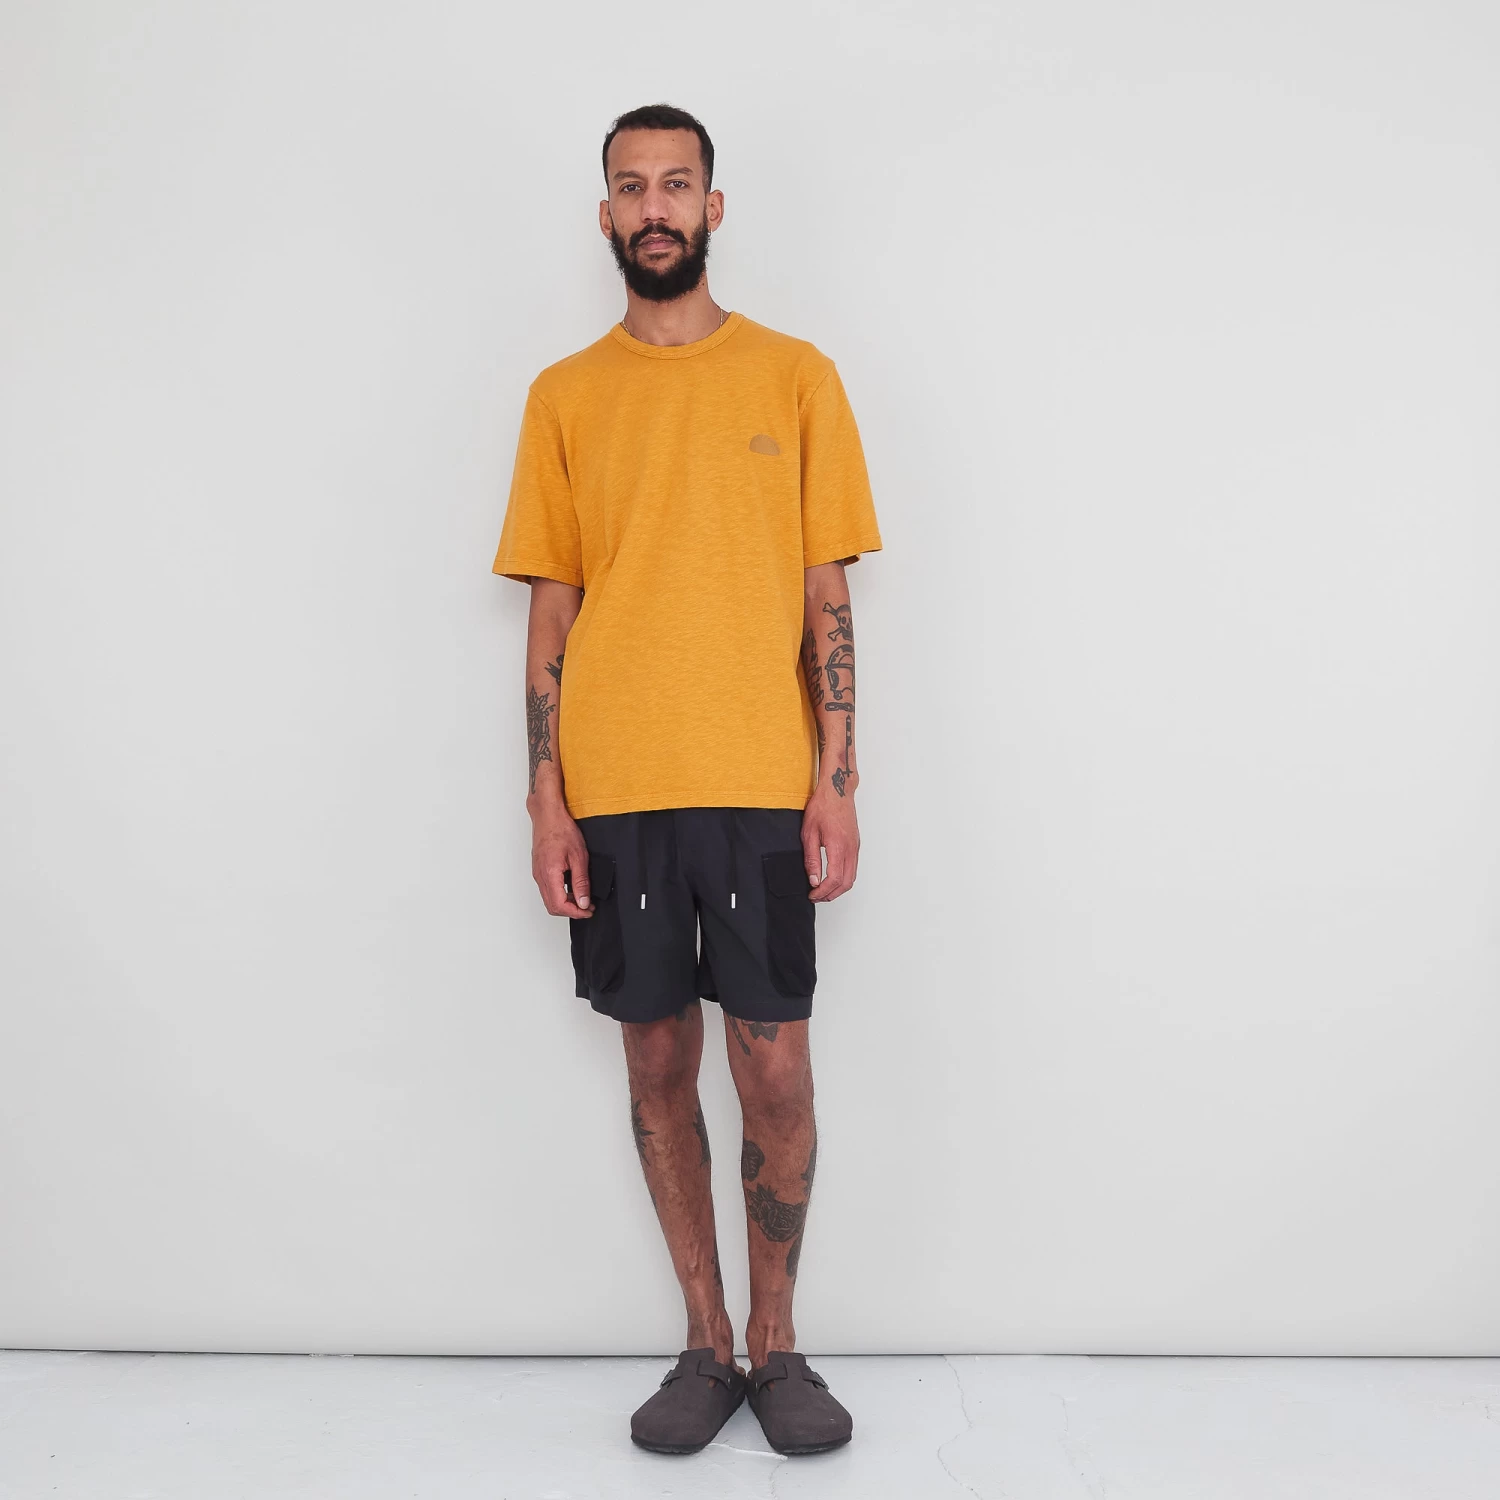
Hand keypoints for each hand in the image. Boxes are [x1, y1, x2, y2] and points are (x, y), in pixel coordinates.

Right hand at [531, 798, 592, 917]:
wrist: (548, 816)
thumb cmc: (561, 830)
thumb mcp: (579, 856)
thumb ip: (581, 882)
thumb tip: (583, 901)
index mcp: (549, 874)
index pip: (560, 905)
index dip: (576, 912)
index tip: (588, 911)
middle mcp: (540, 876)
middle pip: (552, 907)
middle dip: (571, 911)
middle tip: (587, 908)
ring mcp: (537, 873)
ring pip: (549, 899)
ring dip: (565, 904)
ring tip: (582, 898)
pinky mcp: (538, 870)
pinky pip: (547, 890)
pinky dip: (559, 895)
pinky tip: (571, 888)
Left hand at [800, 780, 858, 902]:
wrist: (837, 792)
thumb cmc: (822, 807)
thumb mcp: (809, 833)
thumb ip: (812, 859)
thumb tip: (814, 880)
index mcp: (838, 847)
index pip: (834, 879)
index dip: (823, 892)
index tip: (812, 894)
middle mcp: (850, 849)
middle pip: (846, 883)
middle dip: (831, 894)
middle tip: (817, 896)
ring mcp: (855, 847)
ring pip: (852, 877)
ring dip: (838, 888)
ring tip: (823, 889)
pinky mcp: (855, 845)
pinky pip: (853, 868)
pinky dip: (844, 878)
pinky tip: (832, 877)